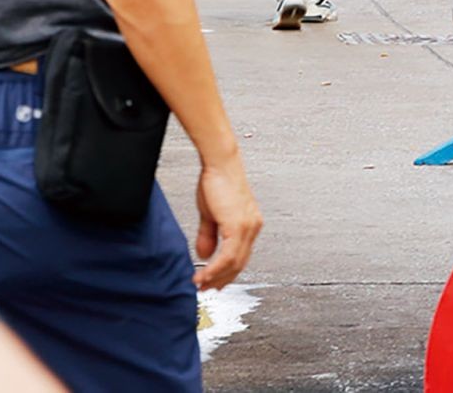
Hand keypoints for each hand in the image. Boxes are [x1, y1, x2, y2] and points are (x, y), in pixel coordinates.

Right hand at [194, 157, 261, 290]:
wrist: (219, 163)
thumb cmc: (216, 181)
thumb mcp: (210, 214)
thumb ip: (209, 236)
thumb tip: (205, 256)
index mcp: (249, 224)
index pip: (240, 256)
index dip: (226, 272)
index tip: (212, 282)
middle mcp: (252, 227)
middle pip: (239, 263)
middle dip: (221, 280)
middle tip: (205, 289)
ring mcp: (247, 227)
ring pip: (234, 263)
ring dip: (216, 277)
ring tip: (200, 284)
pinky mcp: (238, 226)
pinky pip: (228, 256)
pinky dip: (215, 268)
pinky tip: (204, 274)